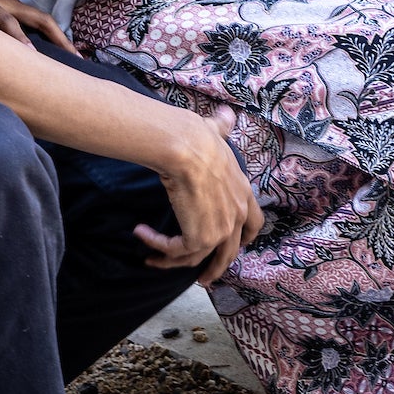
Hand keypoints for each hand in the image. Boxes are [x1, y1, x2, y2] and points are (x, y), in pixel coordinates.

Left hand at [0, 0, 77, 54]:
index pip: (4, 21)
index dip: (18, 37)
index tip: (32, 55)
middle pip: (36, 17)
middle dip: (56, 36)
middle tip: (73, 57)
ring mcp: (11, 1)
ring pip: (41, 18)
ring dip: (58, 36)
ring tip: (74, 57)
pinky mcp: (13, 5)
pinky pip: (35, 19)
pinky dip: (50, 33)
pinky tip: (58, 49)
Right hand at [132, 106, 263, 285]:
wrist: (186, 147)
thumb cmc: (198, 137)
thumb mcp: (216, 133)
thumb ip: (222, 127)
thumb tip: (226, 115)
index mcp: (243, 193)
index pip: (253, 224)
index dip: (243, 238)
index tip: (233, 246)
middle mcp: (236, 216)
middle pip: (229, 253)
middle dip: (215, 267)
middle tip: (202, 277)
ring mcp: (220, 230)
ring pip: (198, 260)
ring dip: (172, 262)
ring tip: (153, 261)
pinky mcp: (200, 238)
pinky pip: (175, 252)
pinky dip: (157, 246)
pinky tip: (141, 234)